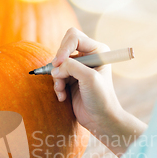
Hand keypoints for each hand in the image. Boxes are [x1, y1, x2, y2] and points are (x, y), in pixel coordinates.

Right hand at [51, 28, 146, 154]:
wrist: (100, 120)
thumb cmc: (101, 99)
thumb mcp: (88, 78)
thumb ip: (71, 66)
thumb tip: (55, 66)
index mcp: (97, 51)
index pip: (74, 37)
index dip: (64, 48)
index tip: (58, 63)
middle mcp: (88, 56)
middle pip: (63, 48)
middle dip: (59, 65)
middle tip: (59, 77)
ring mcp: (78, 68)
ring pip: (57, 65)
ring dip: (57, 79)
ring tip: (62, 91)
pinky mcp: (71, 79)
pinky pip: (56, 77)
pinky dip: (57, 86)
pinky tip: (63, 97)